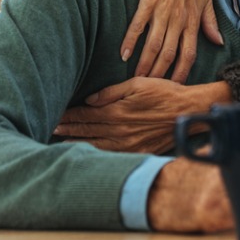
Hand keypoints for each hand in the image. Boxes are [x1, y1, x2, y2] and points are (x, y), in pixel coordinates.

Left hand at [54, 78, 229, 153]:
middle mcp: (120, 130)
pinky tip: (87, 154)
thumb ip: (111, 92)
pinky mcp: (138, 152)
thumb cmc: (165, 93)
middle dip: (68, 129)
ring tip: (60, 143)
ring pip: (95, 146)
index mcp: (118, 111)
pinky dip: (96, 155)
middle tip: (50, 128)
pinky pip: (111, 156)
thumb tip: (90, 100)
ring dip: (77, 144)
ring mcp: (128, 144)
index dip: (69, 115)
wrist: (188, 112)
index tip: (55, 115)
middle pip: (87, 131)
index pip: (86, 115)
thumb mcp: (138, 84)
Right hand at [119, 0, 222, 82]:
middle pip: (169, 54)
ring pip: (154, 44)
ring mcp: (164, 9)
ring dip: (145, 64)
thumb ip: (210, 22)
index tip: (175, 88)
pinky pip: (139, 24)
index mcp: (194, 19)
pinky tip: (123, 54)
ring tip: (135, 79)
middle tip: (149, 91)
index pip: (189, 54)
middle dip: (160, 75)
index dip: (182, 72)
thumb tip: (218, 42)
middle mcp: (180, 18)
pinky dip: (131, 40)